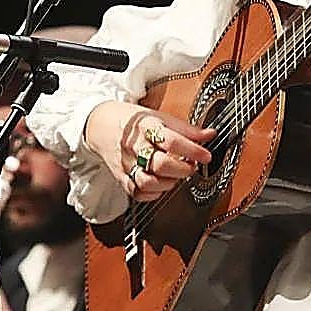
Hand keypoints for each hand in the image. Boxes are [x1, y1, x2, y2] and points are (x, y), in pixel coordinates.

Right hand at [85, 101, 213, 202]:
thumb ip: (186, 129)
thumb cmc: (132, 121)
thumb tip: (209, 134)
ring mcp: (126, 163)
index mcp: (146, 126)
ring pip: (148, 182)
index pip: (172, 140)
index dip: (193, 150)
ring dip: (168, 183)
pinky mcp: (121, 176)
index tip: (206, 156)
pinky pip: (137, 192)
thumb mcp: (159, 117)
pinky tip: (161, 185)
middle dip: (182, 169)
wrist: (101, 124)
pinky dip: (153, 193)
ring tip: (176, 176)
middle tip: (191, 166)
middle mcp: (135, 146)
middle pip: (161, 164)